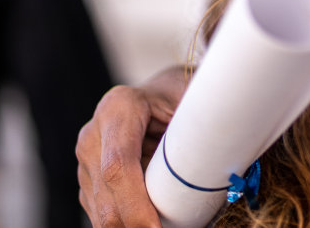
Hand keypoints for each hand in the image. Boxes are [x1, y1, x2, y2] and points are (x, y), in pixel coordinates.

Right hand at [76, 66, 188, 227]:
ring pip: (100, 211)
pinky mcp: (88, 181)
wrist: (158, 96)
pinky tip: (149, 223)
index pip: (118, 165)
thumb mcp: (192, 98)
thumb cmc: (180, 97)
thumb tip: (224, 154)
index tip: (156, 226)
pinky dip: (125, 224)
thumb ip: (200, 120)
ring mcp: (85, 161)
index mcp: (118, 109)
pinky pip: (102, 213)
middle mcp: (93, 135)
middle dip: (133, 224)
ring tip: (164, 226)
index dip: (135, 202)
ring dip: (129, 226)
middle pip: (106, 196)